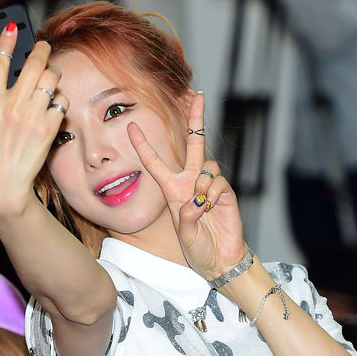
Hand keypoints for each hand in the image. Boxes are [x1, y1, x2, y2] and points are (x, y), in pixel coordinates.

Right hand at [0, 26, 68, 221]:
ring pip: (51, 80)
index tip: (13, 27)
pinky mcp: (48, 131)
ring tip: (49, 77)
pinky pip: (61, 103)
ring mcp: (32, 119)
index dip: (7, 39)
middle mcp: (11, 107)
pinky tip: (52, 104)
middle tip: (42, 47)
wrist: (2, 188)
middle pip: (33, 64)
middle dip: (40, 50)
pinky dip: (58, 100)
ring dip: (52, 74)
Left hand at [128, 92, 246, 279]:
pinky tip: (212, 209)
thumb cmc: (197, 248)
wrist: (219, 260)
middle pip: (193, 144)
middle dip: (196, 120)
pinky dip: (213, 196)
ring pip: (207, 166)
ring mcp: (210, 186)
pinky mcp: (226, 192)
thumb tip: (198, 199)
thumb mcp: (183, 233)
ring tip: (202, 207)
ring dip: (202, 186)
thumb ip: (187, 216)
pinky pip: (217, 182)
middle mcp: (191, 183)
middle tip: (198, 95)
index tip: (130, 127)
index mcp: (173, 190)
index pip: (155, 163)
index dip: (143, 145)